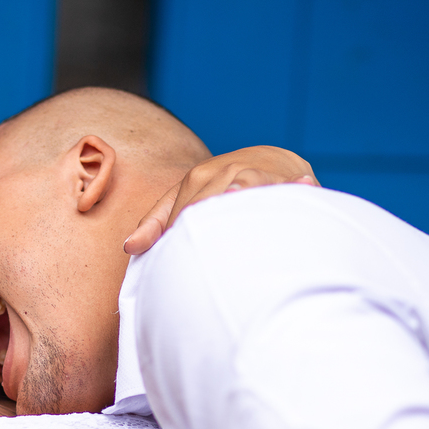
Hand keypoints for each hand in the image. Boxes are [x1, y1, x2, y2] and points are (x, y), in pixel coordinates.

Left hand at [124, 146, 317, 254]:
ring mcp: (252, 172)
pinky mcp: (283, 176)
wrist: (273, 159)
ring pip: (241, 189)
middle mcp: (222, 173)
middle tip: (205, 255)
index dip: (180, 244)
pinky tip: (300, 186)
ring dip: (240, 197)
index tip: (180, 269)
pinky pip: (284, 184)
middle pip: (207, 207)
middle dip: (207, 230)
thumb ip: (157, 222)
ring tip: (238, 206)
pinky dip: (291, 187)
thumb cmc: (223, 187)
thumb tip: (128, 247)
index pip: (181, 217)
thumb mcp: (187, 198)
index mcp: (196, 180)